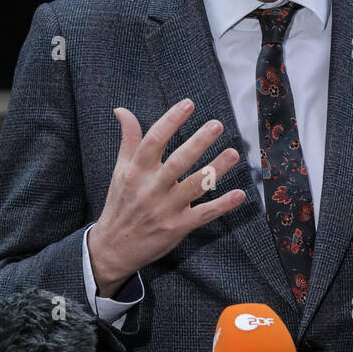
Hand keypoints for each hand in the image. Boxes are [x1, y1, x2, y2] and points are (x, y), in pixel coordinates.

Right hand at [87, 98, 246, 296]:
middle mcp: (151, 188)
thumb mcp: (121, 170)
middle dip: (199, 142)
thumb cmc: (120, 203)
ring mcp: (166, 209)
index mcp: (136, 171)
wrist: (113, 247)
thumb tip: (122, 110)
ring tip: (234, 153)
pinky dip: (222, 205)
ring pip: (195, 186)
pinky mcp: (177, 227)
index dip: (171, 120)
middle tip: (217, 125)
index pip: (153, 140)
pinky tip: (239, 194)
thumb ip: (129, 139)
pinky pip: (203, 214)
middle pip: (178, 161)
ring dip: (216, 169)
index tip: (188, 104)